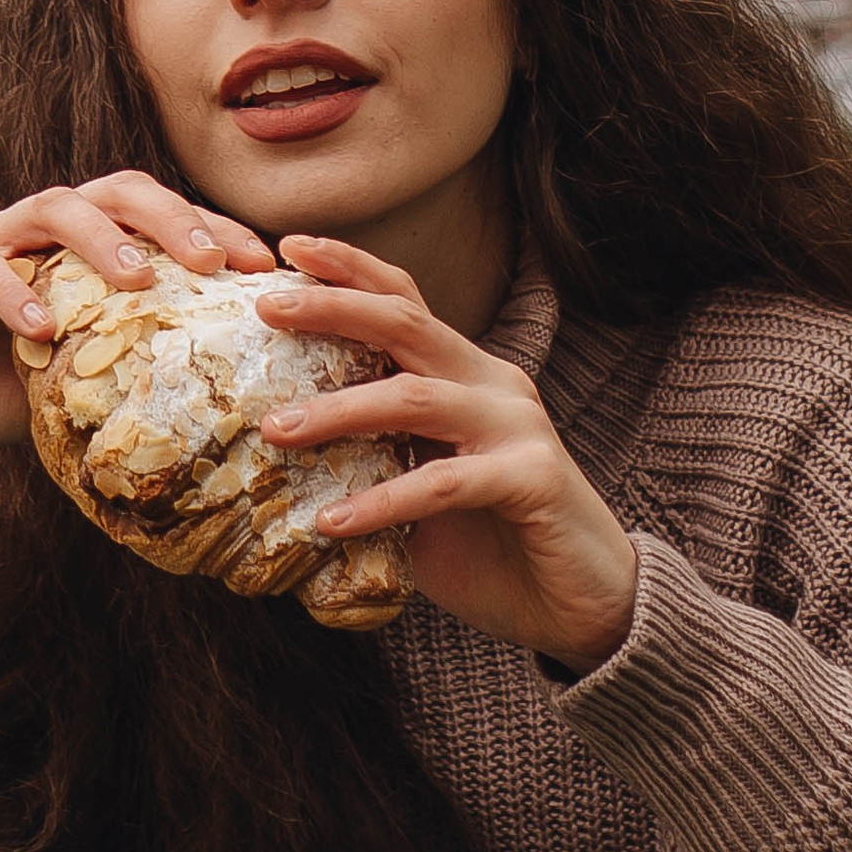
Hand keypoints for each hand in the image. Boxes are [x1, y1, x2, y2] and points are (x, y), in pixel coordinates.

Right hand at [0, 175, 274, 498]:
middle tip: (213, 261)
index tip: (263, 266)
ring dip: (101, 239)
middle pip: (115, 191)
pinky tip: (41, 327)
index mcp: (84, 249)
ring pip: (51, 207)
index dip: (212, 229)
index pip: (158, 217)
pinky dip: (9, 289)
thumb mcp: (83, 388)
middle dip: (171, 217)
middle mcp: (39, 229)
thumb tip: (231, 411)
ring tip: (140, 282)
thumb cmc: (1, 395)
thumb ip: (137, 377)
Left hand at [253, 236, 637, 673]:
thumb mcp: (420, 489)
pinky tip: (332, 523)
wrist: (584, 602)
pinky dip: (383, 501)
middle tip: (267, 307)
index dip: (351, 269)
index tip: (288, 249)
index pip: (406, 301)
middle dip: (334, 307)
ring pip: (416, 398)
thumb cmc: (492, 546)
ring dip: (338, 411)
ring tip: (275, 432)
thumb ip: (369, 461)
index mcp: (466, 374)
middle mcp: (493, 385)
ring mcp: (517, 427)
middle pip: (407, 323)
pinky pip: (444, 483)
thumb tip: (275, 457)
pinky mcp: (532, 479)